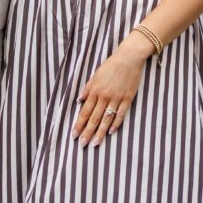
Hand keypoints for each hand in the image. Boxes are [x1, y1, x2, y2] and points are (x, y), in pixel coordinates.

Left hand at [73, 32, 153, 147]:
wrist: (129, 58)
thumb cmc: (111, 65)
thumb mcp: (96, 74)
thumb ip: (87, 88)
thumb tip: (79, 100)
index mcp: (95, 90)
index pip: (85, 111)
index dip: (79, 124)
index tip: (74, 134)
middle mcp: (104, 96)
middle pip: (94, 118)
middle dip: (87, 132)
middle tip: (82, 144)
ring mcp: (116, 98)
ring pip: (106, 119)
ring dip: (100, 132)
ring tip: (95, 143)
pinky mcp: (127, 98)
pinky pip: (120, 114)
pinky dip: (116, 124)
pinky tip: (111, 132)